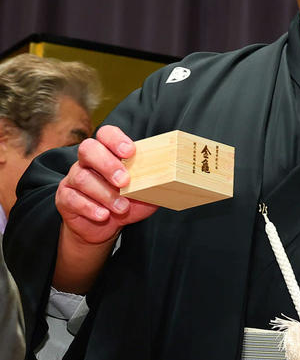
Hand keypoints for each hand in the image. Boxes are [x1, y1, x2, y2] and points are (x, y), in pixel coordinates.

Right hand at [56, 125, 158, 247]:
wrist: (103, 226)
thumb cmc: (127, 202)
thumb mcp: (145, 192)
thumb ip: (155, 182)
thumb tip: (175, 177)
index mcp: (108, 152)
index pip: (106, 134)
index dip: (116, 139)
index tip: (130, 152)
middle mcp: (88, 161)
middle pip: (88, 149)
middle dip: (107, 164)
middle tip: (124, 181)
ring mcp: (74, 178)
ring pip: (83, 177)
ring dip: (105, 194)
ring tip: (122, 208)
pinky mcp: (65, 197)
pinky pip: (72, 198)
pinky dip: (90, 208)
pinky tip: (103, 215)